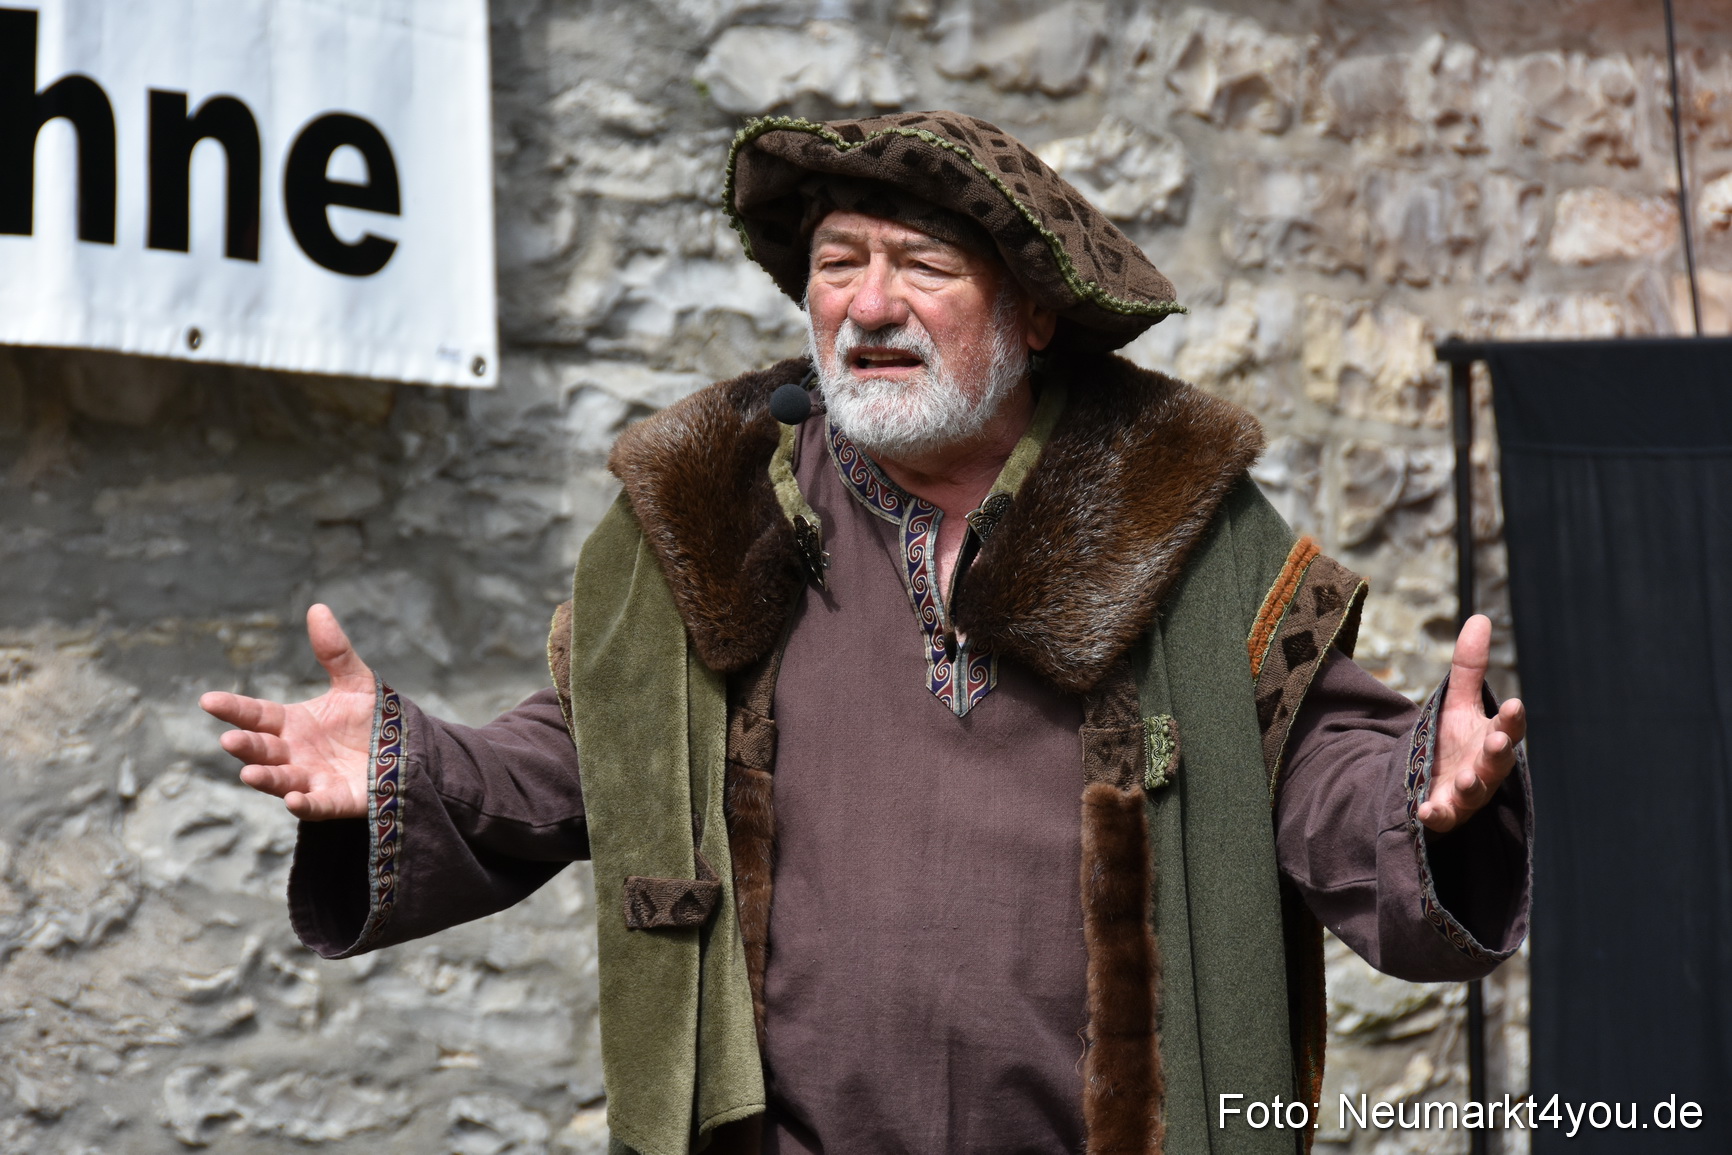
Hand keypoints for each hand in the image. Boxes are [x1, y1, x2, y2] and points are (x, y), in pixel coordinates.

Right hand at [200, 604, 375, 820]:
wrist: (404, 754)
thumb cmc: (371, 721)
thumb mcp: (355, 682)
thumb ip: (335, 651)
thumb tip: (317, 607)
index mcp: (292, 724)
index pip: (256, 715)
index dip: (233, 709)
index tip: (208, 700)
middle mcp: (295, 754)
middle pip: (263, 749)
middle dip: (246, 746)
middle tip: (229, 739)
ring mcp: (313, 779)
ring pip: (282, 780)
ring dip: (265, 778)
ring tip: (249, 774)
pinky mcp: (337, 801)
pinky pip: (317, 805)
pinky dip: (305, 804)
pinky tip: (294, 801)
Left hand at [1418, 614, 1525, 833]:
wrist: (1432, 784)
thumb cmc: (1453, 742)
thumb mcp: (1456, 702)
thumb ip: (1468, 667)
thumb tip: (1480, 618)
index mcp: (1490, 739)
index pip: (1508, 729)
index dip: (1512, 720)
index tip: (1515, 705)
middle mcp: (1484, 768)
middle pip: (1496, 763)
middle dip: (1497, 753)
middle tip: (1497, 742)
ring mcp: (1465, 794)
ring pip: (1474, 792)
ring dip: (1471, 785)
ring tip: (1464, 778)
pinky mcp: (1443, 813)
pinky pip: (1441, 818)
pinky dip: (1435, 816)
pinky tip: (1424, 811)